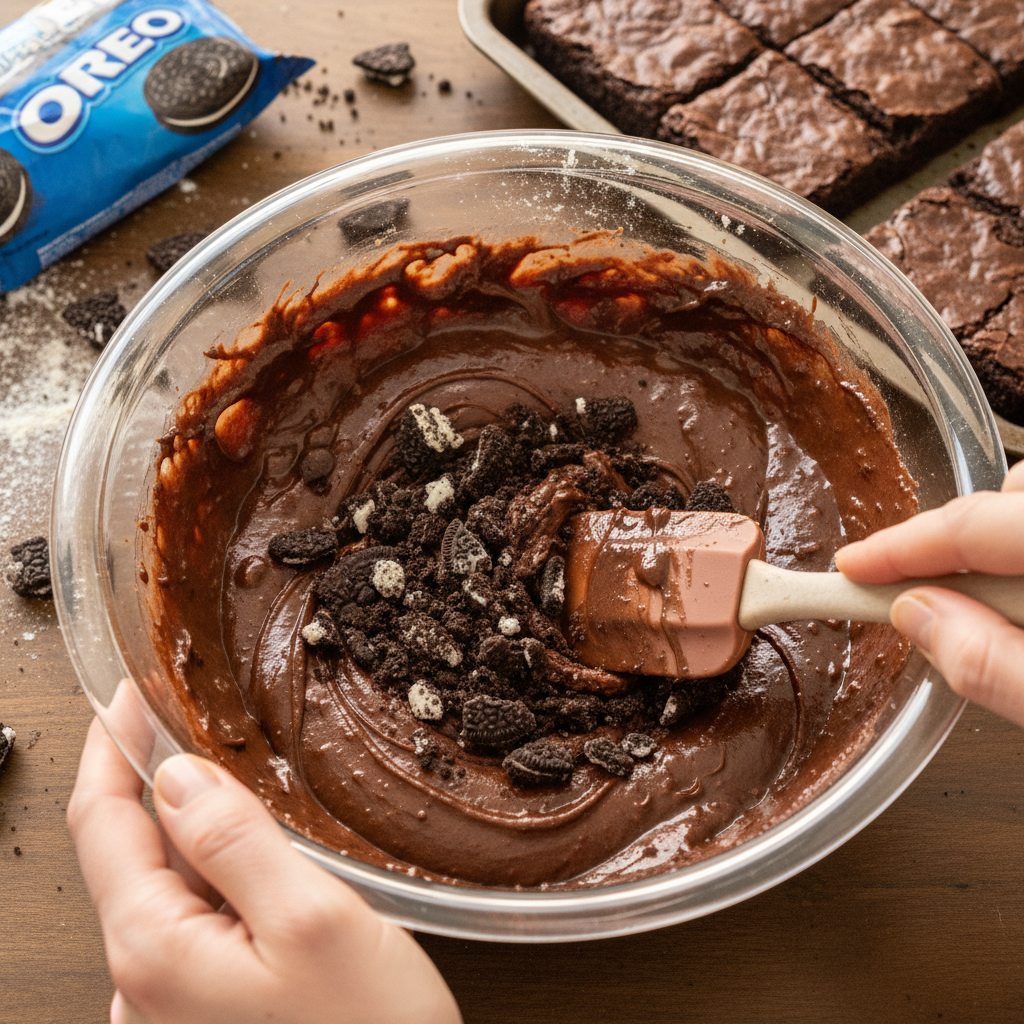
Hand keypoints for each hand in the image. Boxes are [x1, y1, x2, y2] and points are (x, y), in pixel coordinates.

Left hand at [67, 683, 462, 1023]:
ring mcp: (173, 1002)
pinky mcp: (209, 1007)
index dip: (111, 750)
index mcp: (154, 952)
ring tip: (238, 783)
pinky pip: (193, 920)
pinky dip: (213, 873)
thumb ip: (234, 843)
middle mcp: (145, 984)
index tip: (130, 697)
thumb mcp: (312, 919)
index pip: (102, 825)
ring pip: (166, 885)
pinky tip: (258, 861)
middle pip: (128, 854)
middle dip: (153, 782)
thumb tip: (178, 778)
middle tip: (194, 721)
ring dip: (190, 829)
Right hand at [835, 460, 1023, 726]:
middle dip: (948, 541)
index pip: (968, 527)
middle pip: (1003, 498)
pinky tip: (1015, 604)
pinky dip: (1016, 553)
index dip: (896, 549)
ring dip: (990, 546)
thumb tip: (918, 619)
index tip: (849, 569)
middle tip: (907, 594)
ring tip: (981, 610)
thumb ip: (992, 665)